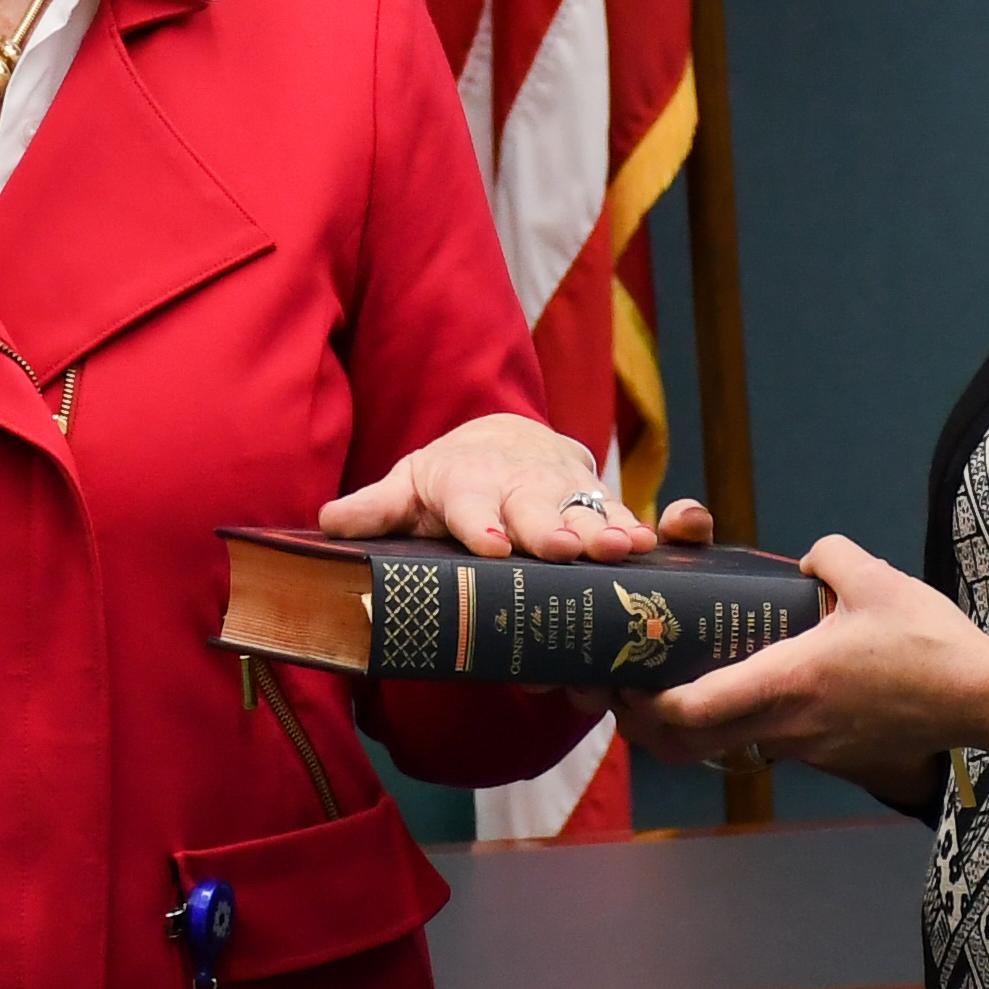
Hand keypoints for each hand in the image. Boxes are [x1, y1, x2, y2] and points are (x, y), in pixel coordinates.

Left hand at [317, 413, 679, 561]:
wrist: (509, 440)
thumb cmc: (451, 477)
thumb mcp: (408, 486)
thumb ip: (373, 509)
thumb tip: (325, 523)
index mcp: (464, 481)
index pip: (468, 502)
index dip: (479, 524)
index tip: (492, 546)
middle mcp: (519, 483)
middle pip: (536, 508)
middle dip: (551, 527)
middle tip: (563, 548)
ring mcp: (566, 490)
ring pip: (588, 511)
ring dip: (605, 530)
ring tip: (622, 548)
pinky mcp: (603, 501)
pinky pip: (630, 514)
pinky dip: (650, 526)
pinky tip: (663, 542)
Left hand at [617, 535, 988, 791]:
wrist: (982, 700)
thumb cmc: (929, 642)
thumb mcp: (874, 579)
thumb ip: (829, 556)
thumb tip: (809, 557)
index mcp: (787, 681)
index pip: (693, 709)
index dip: (645, 703)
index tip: (622, 680)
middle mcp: (788, 725)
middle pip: (691, 743)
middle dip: (648, 724)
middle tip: (629, 689)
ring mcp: (808, 747)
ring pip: (729, 746)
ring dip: (693, 727)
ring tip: (676, 687)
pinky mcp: (829, 756)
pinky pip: (768, 744)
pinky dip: (740, 727)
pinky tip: (746, 692)